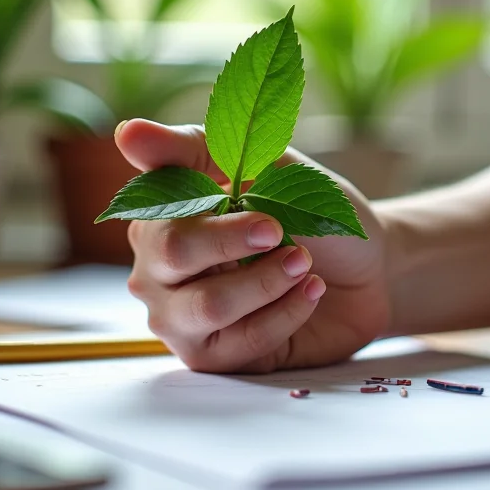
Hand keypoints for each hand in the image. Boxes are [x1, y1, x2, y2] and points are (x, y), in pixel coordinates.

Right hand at [115, 119, 390, 372]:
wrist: (362, 264)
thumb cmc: (303, 209)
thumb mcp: (258, 164)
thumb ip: (190, 148)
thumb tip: (127, 132)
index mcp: (160, 220)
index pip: (162, 217)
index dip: (218, 219)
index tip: (269, 219)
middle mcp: (159, 273)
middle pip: (172, 259)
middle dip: (238, 246)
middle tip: (284, 236)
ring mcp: (183, 319)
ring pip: (209, 307)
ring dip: (268, 282)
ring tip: (304, 263)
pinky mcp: (217, 356)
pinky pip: (243, 344)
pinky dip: (287, 312)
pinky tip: (310, 291)